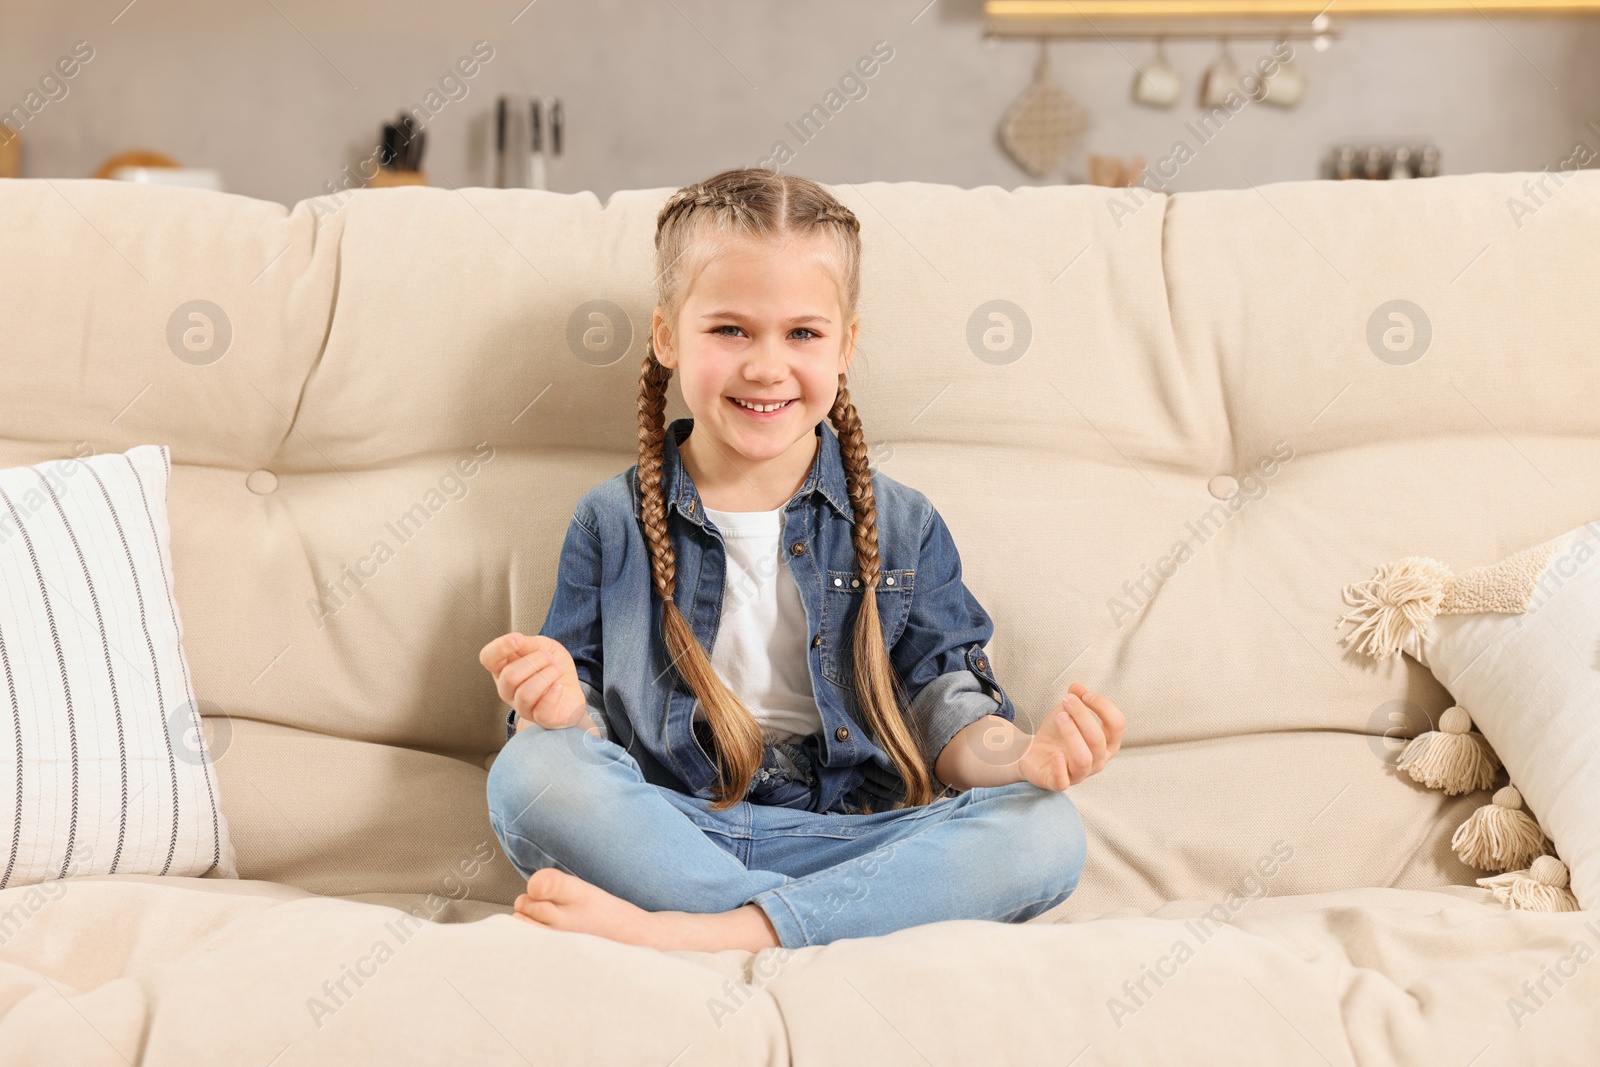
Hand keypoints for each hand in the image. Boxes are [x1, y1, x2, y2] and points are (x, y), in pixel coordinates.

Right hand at [479, 632, 598, 735]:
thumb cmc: (553, 668)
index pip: (488, 658)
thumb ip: (529, 643)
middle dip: (535, 660)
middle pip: (509, 675)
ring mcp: (521, 706)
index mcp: (503, 668)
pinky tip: (559, 686)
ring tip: (558, 669)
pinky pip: (542, 709)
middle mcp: (507, 689)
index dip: (500, 647)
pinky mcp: (540, 718)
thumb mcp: (544, 647)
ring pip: (525, 693)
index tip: (519, 639)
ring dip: (546, 675)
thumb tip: (517, 640)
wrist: (572, 690)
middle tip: (549, 657)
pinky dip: (553, 694)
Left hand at [1018, 682, 1125, 791]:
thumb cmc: (1057, 735)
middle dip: (1083, 716)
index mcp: (1107, 742)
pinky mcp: (1058, 783)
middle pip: (1099, 739)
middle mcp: (1098, 760)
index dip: (1104, 707)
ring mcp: (1080, 774)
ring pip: (1083, 759)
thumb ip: (1075, 699)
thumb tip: (1077, 687)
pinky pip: (1063, 781)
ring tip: (1060, 717)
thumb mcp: (1066, 712)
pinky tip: (1055, 753)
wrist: (1033, 753)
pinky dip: (1059, 767)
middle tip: (1067, 700)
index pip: (1117, 725)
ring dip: (1072, 735)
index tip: (1085, 694)